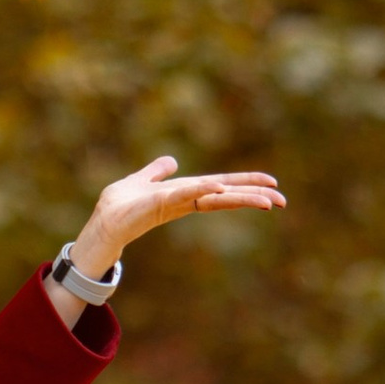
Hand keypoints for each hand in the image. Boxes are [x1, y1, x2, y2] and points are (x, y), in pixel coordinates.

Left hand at [64, 154, 284, 284]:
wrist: (102, 222)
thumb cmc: (120, 205)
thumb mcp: (141, 181)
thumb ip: (156, 171)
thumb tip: (171, 160)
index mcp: (185, 192)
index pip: (221, 186)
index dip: (245, 183)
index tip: (272, 183)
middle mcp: (185, 200)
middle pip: (225, 195)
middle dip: (253, 197)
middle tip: (283, 201)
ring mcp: (175, 204)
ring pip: (214, 198)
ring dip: (241, 198)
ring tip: (268, 201)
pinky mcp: (161, 205)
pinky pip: (186, 194)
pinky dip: (202, 190)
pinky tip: (220, 188)